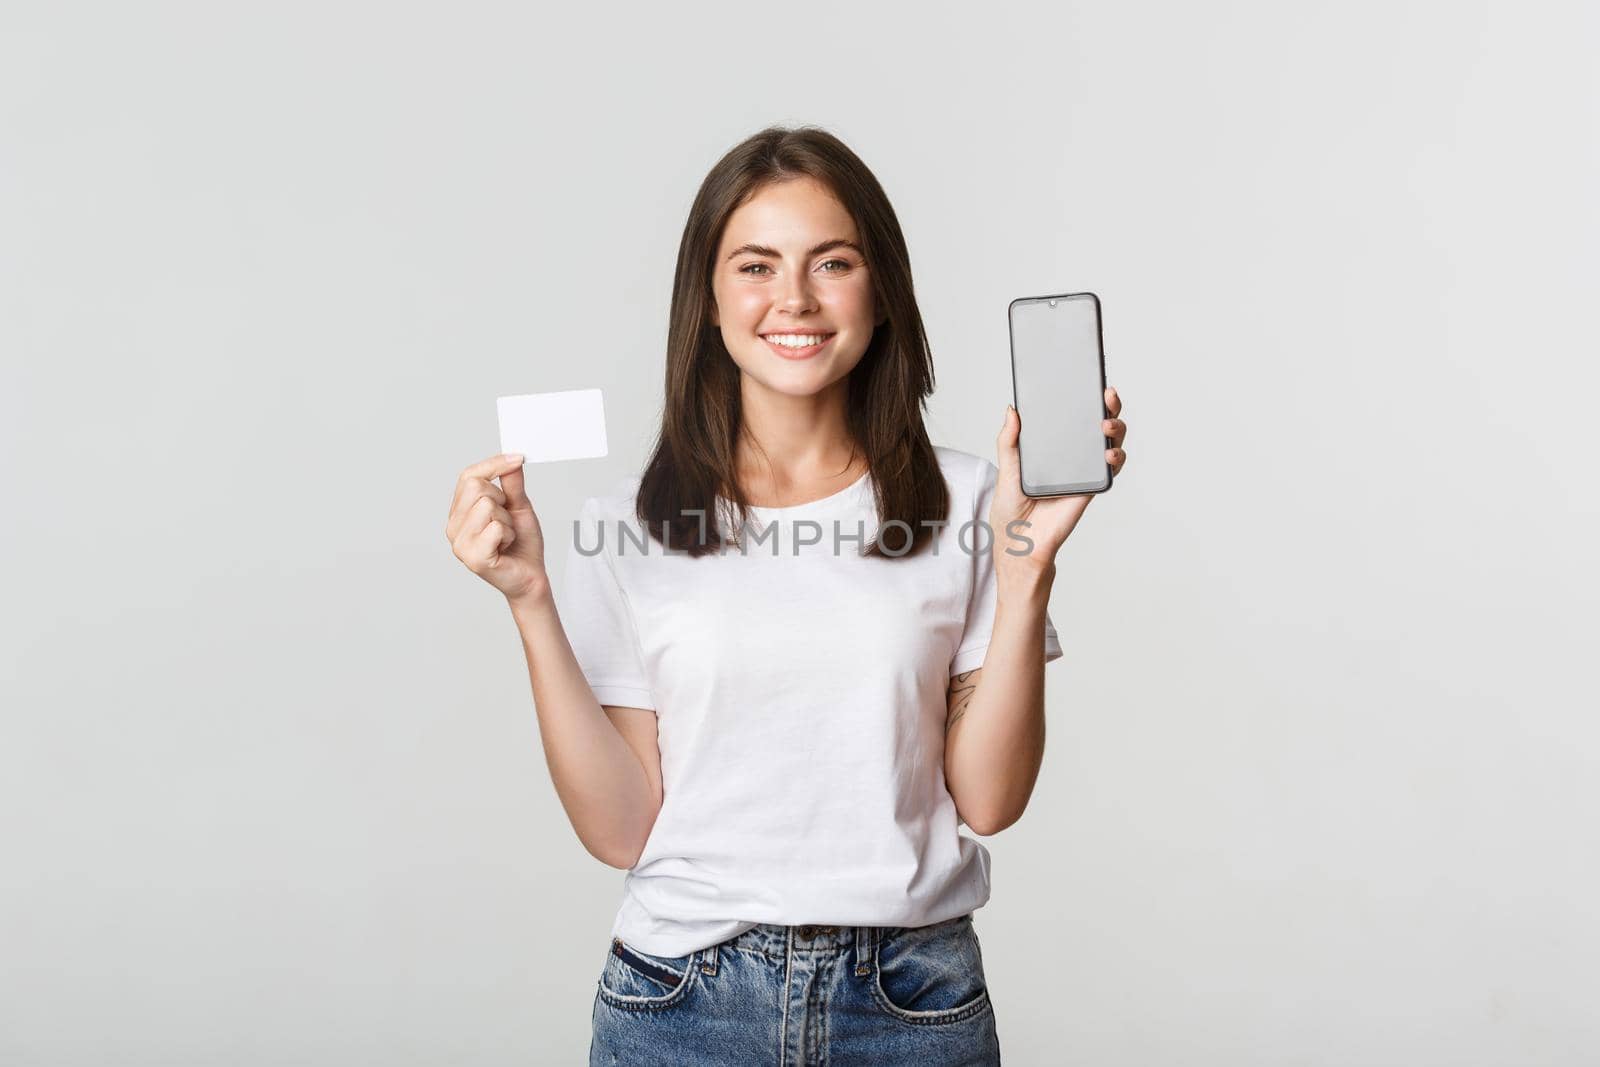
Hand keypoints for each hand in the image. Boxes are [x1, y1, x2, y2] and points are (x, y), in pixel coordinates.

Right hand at [445, 452, 549, 600]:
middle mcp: (454, 526)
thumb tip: (511, 459)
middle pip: (476, 487)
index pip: (468, 475)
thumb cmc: (521, 544)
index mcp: (460, 511)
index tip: (517, 458)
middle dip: (501, 500)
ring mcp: (460, 543)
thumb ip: (512, 483)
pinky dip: (509, 534)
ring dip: (507, 520)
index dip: (493, 464)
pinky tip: (505, 546)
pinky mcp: (473, 557)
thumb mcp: (518, 506)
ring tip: (506, 536)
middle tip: (507, 520)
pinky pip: (495, 528)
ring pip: (487, 506)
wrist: (530, 576)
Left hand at [991, 386, 1126, 575]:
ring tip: (1106, 423)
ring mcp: (1084, 470)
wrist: (1019, 542)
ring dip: (1116, 428)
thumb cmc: (1011, 508)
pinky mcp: (1091, 488)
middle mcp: (1072, 455)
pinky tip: (1109, 452)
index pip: (1072, 415)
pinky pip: (1110, 469)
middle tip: (1106, 394)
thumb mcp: (1006, 468)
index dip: (1083, 397)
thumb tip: (1013, 410)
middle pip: (1097, 424)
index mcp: (1053, 446)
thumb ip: (1010, 441)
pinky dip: (1115, 458)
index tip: (1088, 380)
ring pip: (1110, 442)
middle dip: (1108, 405)